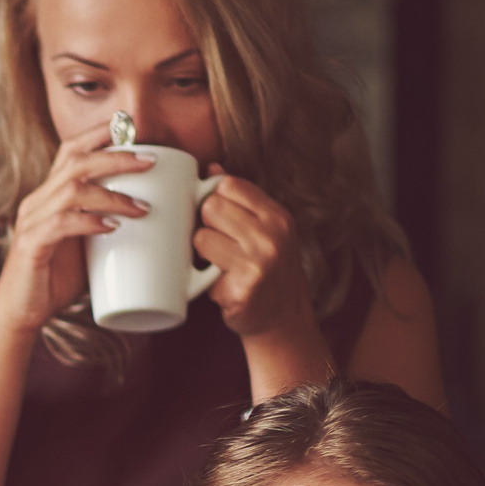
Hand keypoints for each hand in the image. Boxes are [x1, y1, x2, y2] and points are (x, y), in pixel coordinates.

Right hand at [0, 122, 155, 330]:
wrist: (21, 313)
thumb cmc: (56, 279)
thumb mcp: (87, 244)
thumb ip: (108, 222)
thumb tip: (155, 213)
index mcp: (50, 195)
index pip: (71, 150)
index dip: (99, 133)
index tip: (132, 126)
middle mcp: (38, 202)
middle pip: (75, 161)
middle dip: (116, 156)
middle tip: (150, 162)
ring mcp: (32, 222)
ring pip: (72, 190)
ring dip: (112, 195)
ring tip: (142, 207)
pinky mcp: (31, 246)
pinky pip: (61, 224)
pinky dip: (89, 222)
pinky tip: (111, 228)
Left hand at [193, 169, 320, 346]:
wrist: (283, 318)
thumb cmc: (268, 268)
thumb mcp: (266, 228)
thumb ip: (241, 199)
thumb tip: (211, 167)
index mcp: (277, 216)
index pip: (229, 185)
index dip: (214, 198)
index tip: (217, 216)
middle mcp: (271, 237)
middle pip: (211, 207)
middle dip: (206, 224)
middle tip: (218, 243)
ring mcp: (257, 264)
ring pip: (201, 238)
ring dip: (201, 253)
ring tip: (218, 265)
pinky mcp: (241, 290)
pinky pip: (201, 274)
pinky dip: (205, 282)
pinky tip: (222, 286)